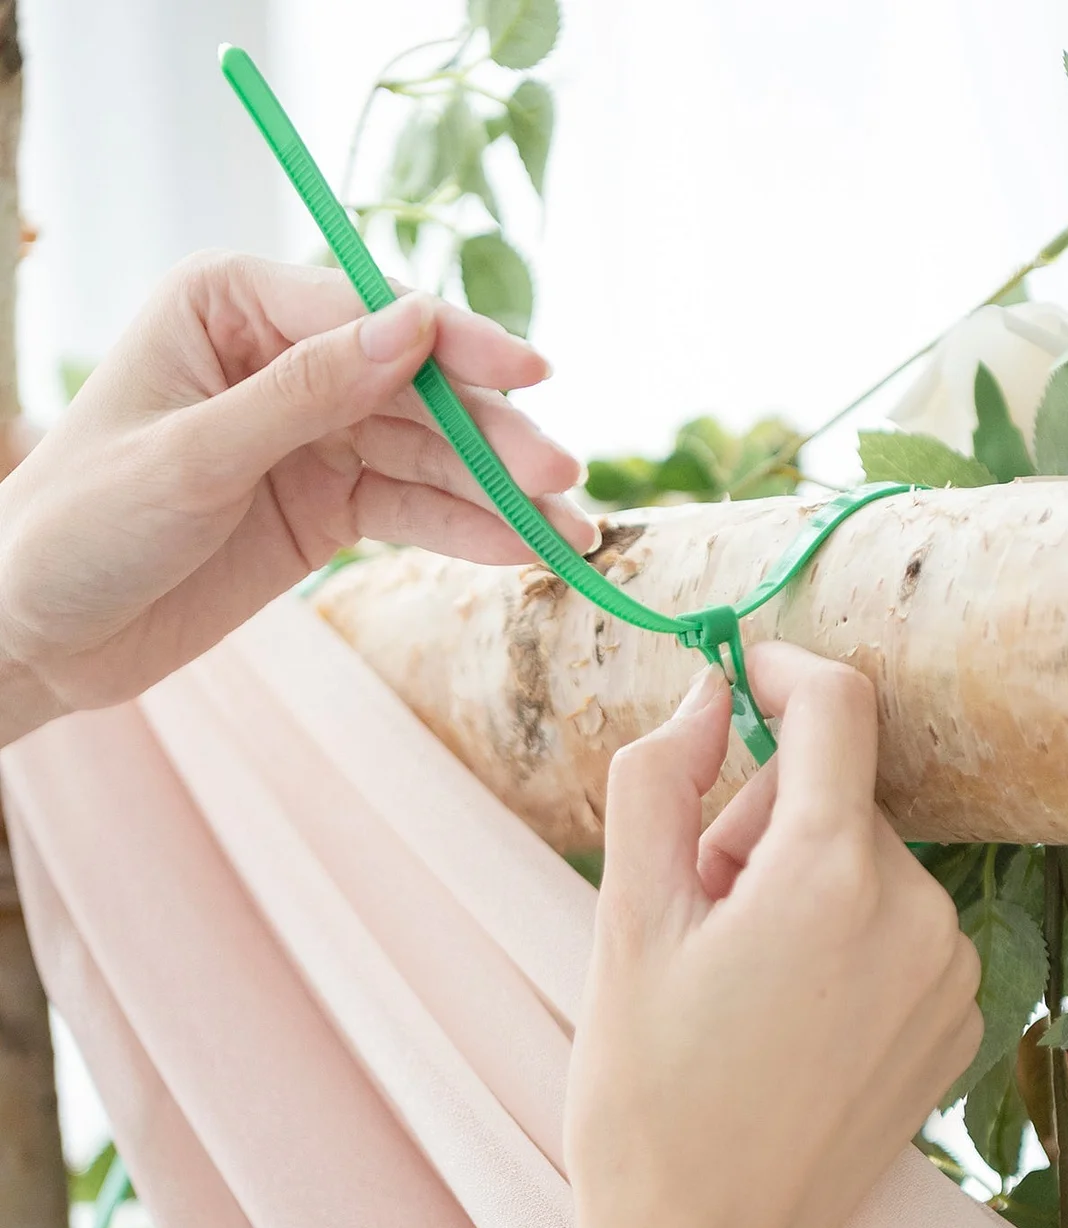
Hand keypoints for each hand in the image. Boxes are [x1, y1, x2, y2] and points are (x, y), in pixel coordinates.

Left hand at [0, 252, 595, 735]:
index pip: (367, 313)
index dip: (455, 345)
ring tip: (569, 534)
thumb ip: (306, 393)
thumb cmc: (80, 527)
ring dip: (496, 492)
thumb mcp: (192, 457)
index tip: (534, 374)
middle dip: (490, 437)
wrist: (42, 636)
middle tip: (562, 481)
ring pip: (425, 453)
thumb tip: (416, 326)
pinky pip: (408, 509)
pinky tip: (519, 550)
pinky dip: (463, 531)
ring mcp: (309, 435)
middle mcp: (281, 359)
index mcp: (232, 305)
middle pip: (413, 387)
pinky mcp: (322, 506)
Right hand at [566, 643, 981, 1227]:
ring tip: (734, 980)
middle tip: (693, 911)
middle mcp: (918, 914)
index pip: (837, 705)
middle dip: (758, 822)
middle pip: (835, 795)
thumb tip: (705, 697)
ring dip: (795, 882)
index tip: (734, 678)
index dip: (779, 670)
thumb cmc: (648, 1091)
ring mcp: (948, 975)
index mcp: (832, 876)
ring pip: (863, 862)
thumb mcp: (626, 919)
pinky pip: (894, 926)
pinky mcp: (954, 1022)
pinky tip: (782, 1015)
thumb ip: (661, 779)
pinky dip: (838, 934)